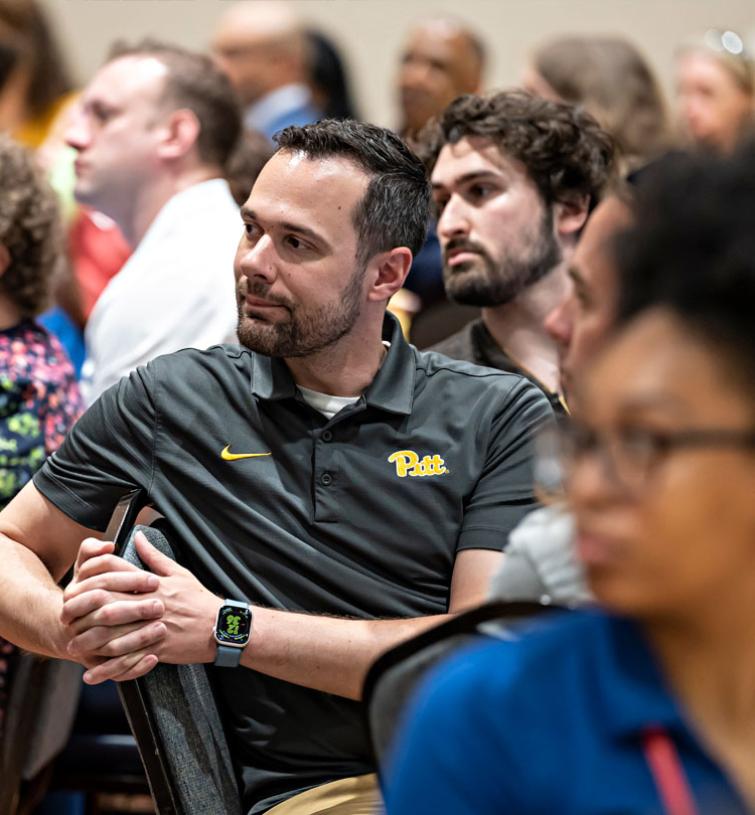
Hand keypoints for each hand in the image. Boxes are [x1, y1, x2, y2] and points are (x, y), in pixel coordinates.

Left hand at [67, 533, 222, 683]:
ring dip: (92, 643)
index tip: (77, 586)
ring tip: (74, 647)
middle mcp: (152, 604)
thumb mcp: (179, 573)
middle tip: (65, 618)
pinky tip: (93, 674)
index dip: (94, 580)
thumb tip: (137, 536)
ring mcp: (155, 627)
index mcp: (155, 584)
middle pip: (110, 605)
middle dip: (85, 612)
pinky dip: (109, 669)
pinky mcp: (159, 649)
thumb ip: (155, 556)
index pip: (118, 576)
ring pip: (116, 635)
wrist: (222, 626)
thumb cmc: (199, 599)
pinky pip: (129, 661)